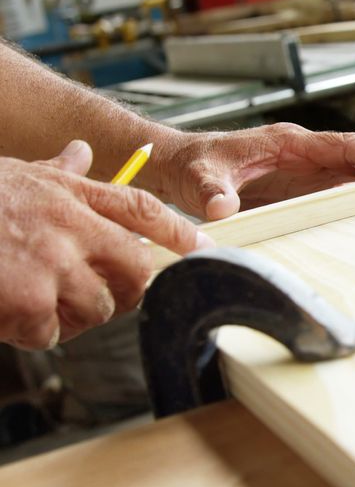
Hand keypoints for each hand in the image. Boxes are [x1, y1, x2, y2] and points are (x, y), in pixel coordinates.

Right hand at [0, 141, 211, 349]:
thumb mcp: (16, 173)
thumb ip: (57, 171)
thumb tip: (82, 152)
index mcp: (69, 192)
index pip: (141, 208)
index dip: (177, 230)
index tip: (203, 246)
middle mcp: (70, 224)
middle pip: (134, 269)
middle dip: (124, 291)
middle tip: (96, 299)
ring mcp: (51, 262)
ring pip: (96, 308)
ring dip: (70, 317)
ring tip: (32, 303)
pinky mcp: (28, 299)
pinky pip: (49, 333)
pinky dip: (28, 333)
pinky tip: (4, 314)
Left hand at [155, 123, 354, 220]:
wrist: (175, 166)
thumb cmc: (189, 163)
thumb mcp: (199, 176)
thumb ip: (213, 191)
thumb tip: (223, 209)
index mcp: (287, 143)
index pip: (342, 145)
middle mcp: (301, 155)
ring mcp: (302, 174)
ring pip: (351, 176)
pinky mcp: (297, 192)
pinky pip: (335, 194)